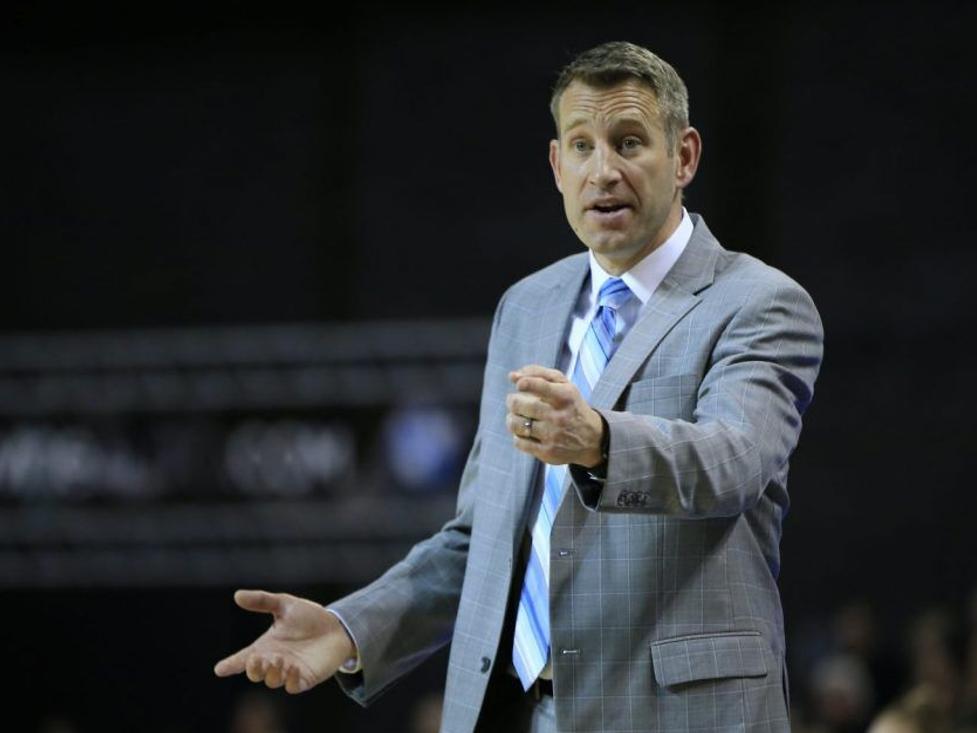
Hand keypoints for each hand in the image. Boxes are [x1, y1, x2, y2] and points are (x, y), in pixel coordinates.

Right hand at [214, 590, 354, 693]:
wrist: (337, 627)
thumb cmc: (308, 617)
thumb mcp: (285, 605)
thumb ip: (263, 601)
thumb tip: (237, 595)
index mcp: (266, 646)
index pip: (244, 658)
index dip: (231, 664)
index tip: (220, 669)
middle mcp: (275, 661)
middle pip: (256, 673)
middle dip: (253, 669)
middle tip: (256, 658)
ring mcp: (289, 671)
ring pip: (273, 681)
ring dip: (272, 672)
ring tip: (278, 659)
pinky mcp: (305, 678)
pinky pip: (294, 686)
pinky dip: (290, 680)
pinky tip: (293, 667)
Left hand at [505, 364, 603, 466]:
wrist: (592, 438)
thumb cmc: (571, 405)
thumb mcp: (563, 384)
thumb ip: (538, 374)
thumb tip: (512, 376)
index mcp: (565, 397)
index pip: (540, 386)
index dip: (524, 383)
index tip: (520, 385)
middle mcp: (559, 417)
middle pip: (520, 405)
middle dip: (512, 401)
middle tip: (513, 401)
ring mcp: (553, 436)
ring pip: (516, 425)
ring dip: (511, 419)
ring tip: (516, 416)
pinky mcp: (547, 452)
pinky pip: (519, 442)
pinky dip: (517, 435)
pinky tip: (524, 431)